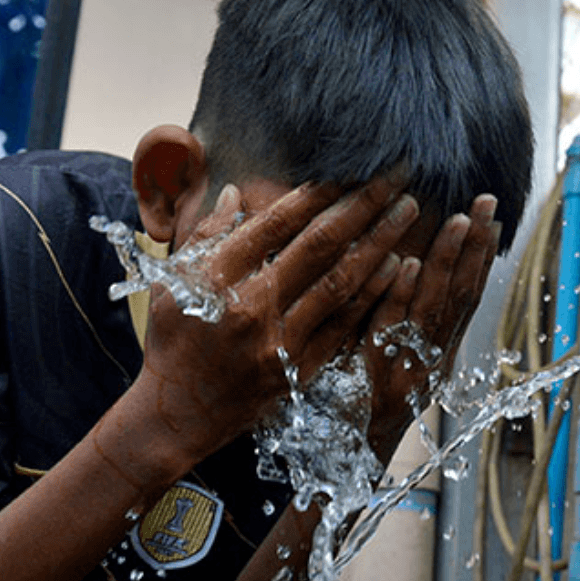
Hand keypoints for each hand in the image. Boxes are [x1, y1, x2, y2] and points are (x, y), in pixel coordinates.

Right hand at [125, 175, 418, 473]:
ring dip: (379, 242)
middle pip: (318, 245)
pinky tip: (396, 267)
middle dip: (362, 205)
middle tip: (398, 175)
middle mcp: (250, 308)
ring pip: (340, 283)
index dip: (317, 191)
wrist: (177, 413)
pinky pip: (344, 326)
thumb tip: (237, 192)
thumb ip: (206, 234)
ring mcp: (278, 343)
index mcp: (216, 278)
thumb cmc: (173, 340)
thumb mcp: (173, 280)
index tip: (350, 167)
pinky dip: (372, 294)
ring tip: (407, 211)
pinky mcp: (297, 371)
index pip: (277, 223)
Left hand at [361, 194, 500, 460]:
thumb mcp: (385, 355)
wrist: (339, 465)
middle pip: (459, 296)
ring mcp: (408, 370)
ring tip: (458, 222)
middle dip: (474, 248)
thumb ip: (397, 316)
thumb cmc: (356, 404)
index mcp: (436, 352)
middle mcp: (431, 360)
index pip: (465, 295)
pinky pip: (391, 331)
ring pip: (434, 309)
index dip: (479, 257)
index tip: (491, 219)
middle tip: (484, 204)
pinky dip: (400, 298)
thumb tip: (401, 265)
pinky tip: (404, 264)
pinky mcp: (378, 381)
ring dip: (447, 263)